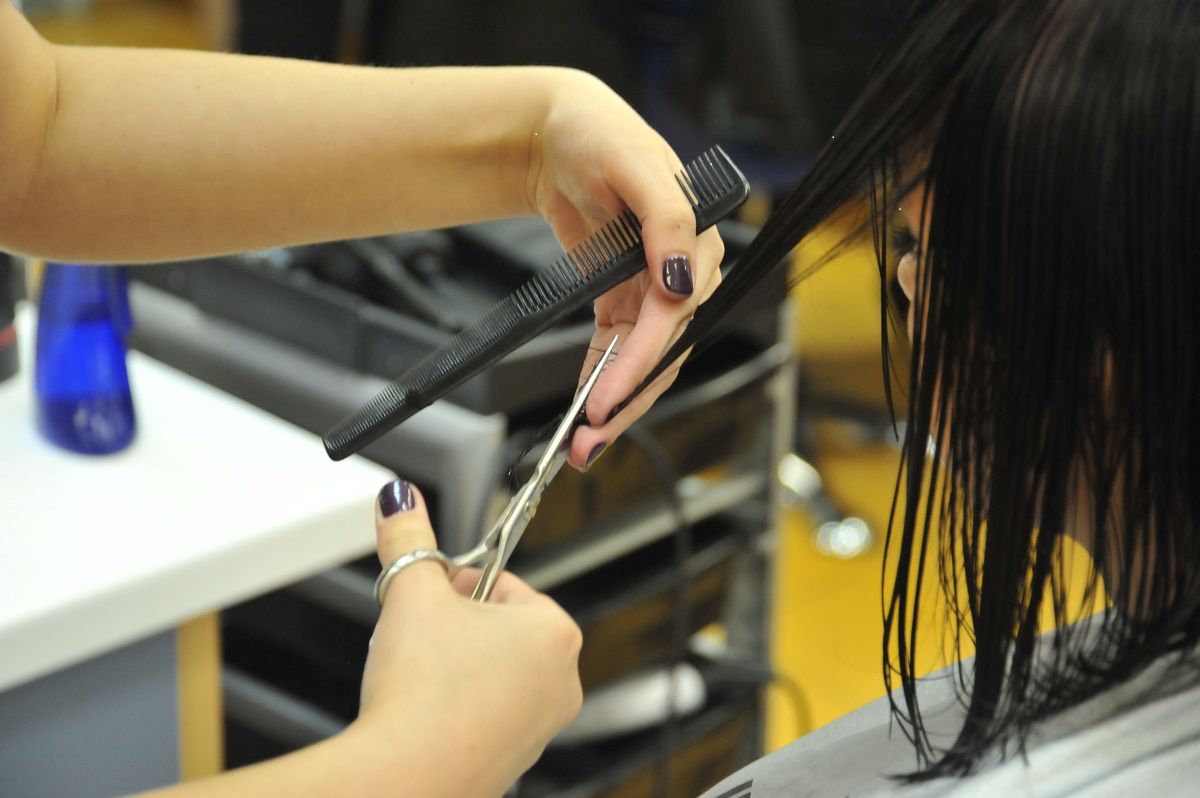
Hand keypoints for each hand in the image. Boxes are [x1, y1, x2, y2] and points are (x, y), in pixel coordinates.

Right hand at [356, 480, 582, 795]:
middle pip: (501, 629)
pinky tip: (424, 710)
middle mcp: (562, 681)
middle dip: (458, 625)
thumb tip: (400, 500)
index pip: (505, 583)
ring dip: (456, 664)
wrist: (406, 776)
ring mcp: (541, 727)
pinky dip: (456, 708)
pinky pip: (483, 717)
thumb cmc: (423, 692)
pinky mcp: (512, 760)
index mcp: (555, 631)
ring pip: (493, 673)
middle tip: (420, 631)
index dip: (459, 583)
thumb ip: (408, 537)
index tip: (432, 592)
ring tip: (419, 673)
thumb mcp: (411, 593)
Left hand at [526, 70, 725, 467]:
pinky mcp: (624, 296)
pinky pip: (618, 347)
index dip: (643, 361)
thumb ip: (669, 219)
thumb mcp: (633, 164)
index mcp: (696, 239)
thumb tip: (686, 276)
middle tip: (591, 437)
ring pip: (644, 359)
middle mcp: (681, 269)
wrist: (554, 131)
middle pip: (665, 350)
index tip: (608, 397)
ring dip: (618, 401)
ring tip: (585, 441)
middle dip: (629, 398)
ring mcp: (652, 287)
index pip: (676, 315)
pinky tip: (587, 408)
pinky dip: (604, 378)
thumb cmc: (597, 133)